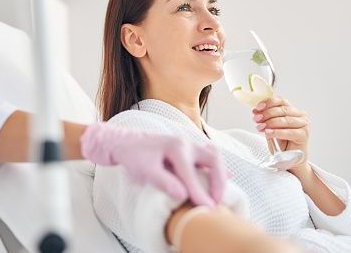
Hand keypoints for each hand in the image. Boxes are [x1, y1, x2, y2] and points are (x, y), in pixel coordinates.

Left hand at [80, 123, 225, 206]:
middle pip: (213, 158)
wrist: (126, 142)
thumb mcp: (144, 170)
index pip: (191, 173)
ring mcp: (188, 144)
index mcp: (175, 147)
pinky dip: (216, 168)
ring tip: (219, 194)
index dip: (199, 192)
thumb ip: (163, 181)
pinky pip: (209, 156)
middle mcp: (186, 143)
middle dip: (218, 181)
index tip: (206, 208)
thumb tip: (182, 194)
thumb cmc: (133, 156)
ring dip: (220, 174)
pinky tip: (225, 178)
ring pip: (213, 156)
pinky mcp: (188, 149)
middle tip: (216, 201)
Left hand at [252, 96, 310, 171]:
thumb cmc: (281, 142)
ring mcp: (304, 125)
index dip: (269, 102)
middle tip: (256, 119)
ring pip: (285, 120)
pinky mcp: (304, 135)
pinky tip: (268, 133)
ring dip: (270, 123)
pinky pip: (289, 132)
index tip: (258, 108)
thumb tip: (255, 111)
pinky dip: (277, 132)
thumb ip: (266, 118)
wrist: (290, 159)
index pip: (281, 101)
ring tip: (260, 127)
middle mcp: (300, 115)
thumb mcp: (271, 127)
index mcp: (293, 110)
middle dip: (267, 114)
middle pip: (282, 110)